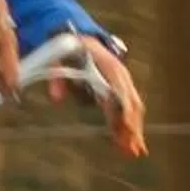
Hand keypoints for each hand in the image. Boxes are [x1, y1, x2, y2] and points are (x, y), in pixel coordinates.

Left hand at [56, 37, 147, 157]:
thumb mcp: (59, 58)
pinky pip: (126, 110)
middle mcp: (120, 76)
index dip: (125, 111)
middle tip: (133, 150)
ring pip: (132, 110)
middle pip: (132, 104)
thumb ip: (57, 78)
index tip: (128, 128)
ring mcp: (122, 83)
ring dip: (133, 131)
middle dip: (133, 127)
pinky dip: (128, 127)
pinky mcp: (119, 91)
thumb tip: (56, 100)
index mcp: (108, 67)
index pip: (121, 92)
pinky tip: (126, 143)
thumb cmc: (72, 48)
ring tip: (133, 152)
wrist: (81, 38)